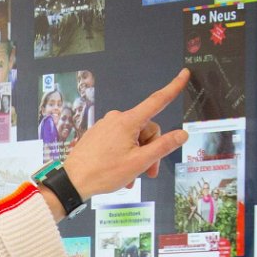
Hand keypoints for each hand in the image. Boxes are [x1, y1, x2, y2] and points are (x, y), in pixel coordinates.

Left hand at [49, 70, 190, 216]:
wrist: (72, 182)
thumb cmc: (104, 173)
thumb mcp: (139, 162)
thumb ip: (163, 147)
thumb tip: (182, 134)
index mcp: (128, 121)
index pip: (157, 101)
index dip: (173, 88)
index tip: (184, 74)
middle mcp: (117, 118)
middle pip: (146, 129)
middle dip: (151, 151)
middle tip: (149, 173)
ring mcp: (106, 126)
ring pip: (133, 138)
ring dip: (137, 156)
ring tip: (131, 177)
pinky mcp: (98, 134)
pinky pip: (119, 141)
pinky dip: (124, 155)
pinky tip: (121, 172)